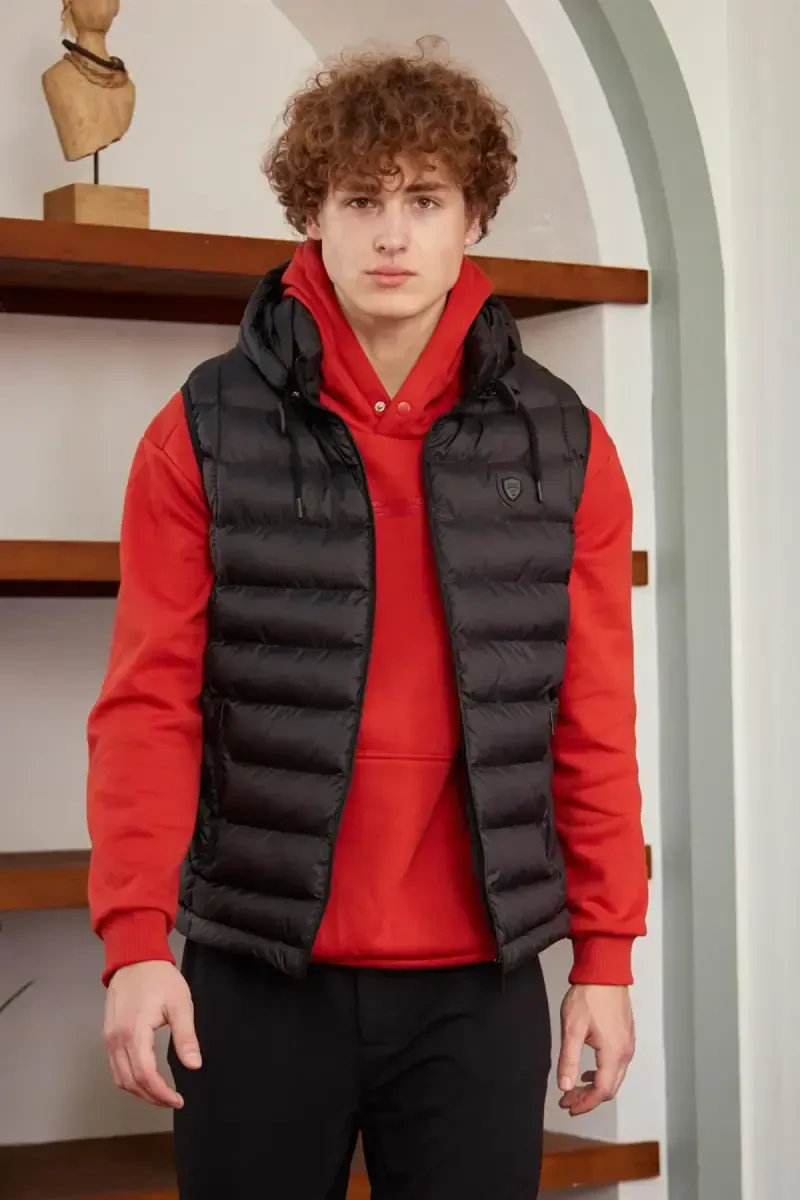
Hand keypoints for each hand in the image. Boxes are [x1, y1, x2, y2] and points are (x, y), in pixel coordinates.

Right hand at [104, 960, 200, 1108]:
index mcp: (134, 1032)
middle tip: (173, 1100)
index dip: (161, 1093)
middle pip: (130, 1082)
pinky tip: (146, 1079)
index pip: (145, 1075)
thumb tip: (194, 1066)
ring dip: (139, 1091)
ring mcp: (109, 1039)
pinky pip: (115, 1067)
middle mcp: (116, 1039)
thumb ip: (186, 1037)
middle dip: (152, 1097)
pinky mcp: (108, 1036)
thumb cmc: (160, 979)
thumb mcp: (180, 1004)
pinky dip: (130, 1080)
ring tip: (162, 1094)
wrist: (135, 958)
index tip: (179, 1100)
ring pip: (120, 1078)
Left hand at [557, 985, 634, 1115]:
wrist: (605, 972)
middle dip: (588, 1098)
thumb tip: (565, 1087)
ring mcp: (628, 1044)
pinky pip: (616, 1065)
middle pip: (610, 1088)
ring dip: (594, 1086)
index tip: (568, 1106)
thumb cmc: (589, 996)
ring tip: (574, 1087)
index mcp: (613, 1054)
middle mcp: (625, 1053)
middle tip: (568, 1100)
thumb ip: (569, 1060)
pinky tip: (588, 1069)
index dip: (585, 1104)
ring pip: (614, 1078)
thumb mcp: (572, 1029)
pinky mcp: (626, 1036)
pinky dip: (602, 1073)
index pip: (601, 1091)